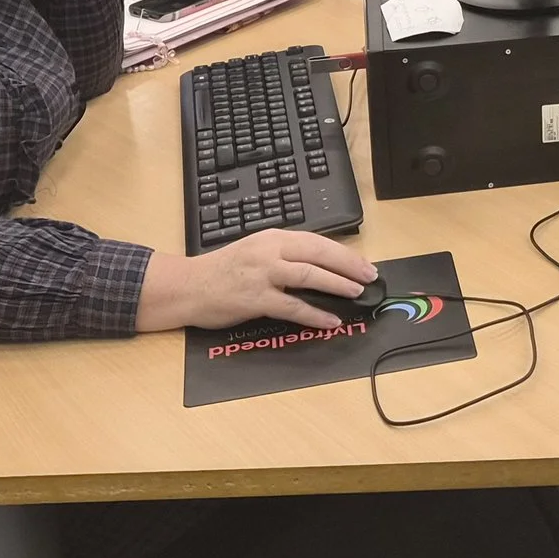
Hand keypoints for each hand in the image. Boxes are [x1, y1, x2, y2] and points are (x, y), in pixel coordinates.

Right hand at [134, 232, 376, 333]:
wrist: (188, 286)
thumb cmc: (223, 270)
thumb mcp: (256, 251)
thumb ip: (285, 255)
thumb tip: (322, 266)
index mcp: (273, 237)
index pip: (317, 241)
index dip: (344, 253)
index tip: (364, 264)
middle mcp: (270, 251)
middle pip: (319, 253)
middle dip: (349, 265)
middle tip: (370, 277)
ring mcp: (263, 274)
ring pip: (309, 276)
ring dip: (337, 284)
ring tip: (357, 293)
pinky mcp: (255, 298)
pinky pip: (292, 306)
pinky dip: (314, 313)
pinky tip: (330, 320)